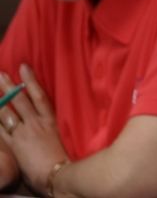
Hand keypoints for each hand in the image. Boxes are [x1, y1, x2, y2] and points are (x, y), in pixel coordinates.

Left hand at [0, 65, 69, 195]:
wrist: (57, 174)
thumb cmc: (64, 158)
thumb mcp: (63, 137)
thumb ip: (52, 127)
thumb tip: (47, 119)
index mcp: (51, 119)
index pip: (39, 94)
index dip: (30, 80)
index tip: (23, 67)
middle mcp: (36, 122)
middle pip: (20, 100)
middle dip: (9, 86)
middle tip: (0, 74)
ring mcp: (24, 132)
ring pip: (7, 112)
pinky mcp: (15, 145)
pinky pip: (0, 129)